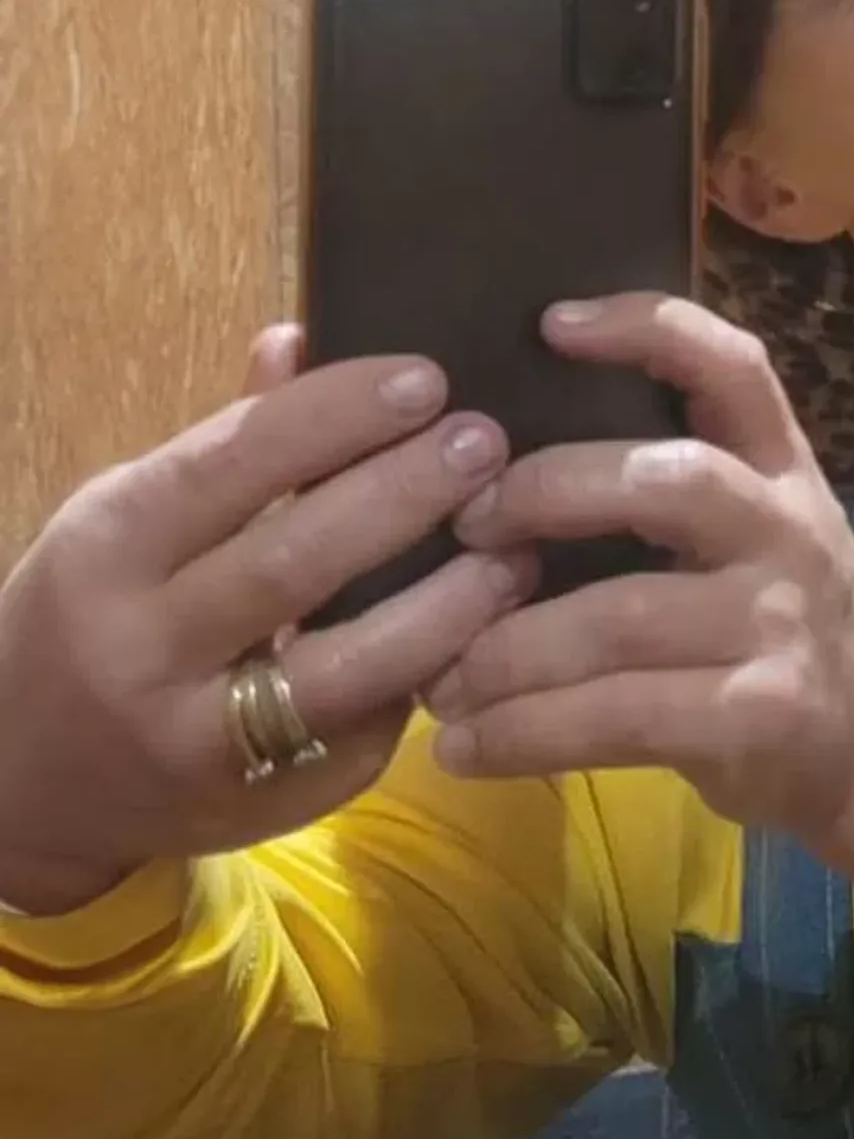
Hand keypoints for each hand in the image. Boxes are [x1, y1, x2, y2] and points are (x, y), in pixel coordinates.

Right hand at [0, 327, 521, 913]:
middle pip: (295, 562)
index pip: (229, 465)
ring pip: (349, 666)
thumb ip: (225, 445)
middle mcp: (145, 646)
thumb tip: (303, 338)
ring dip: (450, 604)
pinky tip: (494, 634)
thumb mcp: (131, 523)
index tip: (427, 379)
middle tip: (488, 445)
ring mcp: (206, 736)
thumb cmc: (100, 617)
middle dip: (404, 496)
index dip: (334, 418)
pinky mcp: (272, 800)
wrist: (32, 784)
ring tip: (519, 549)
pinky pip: (370, 729)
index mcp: (108, 549)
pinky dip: (434, 676)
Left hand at [425, 295, 853, 861]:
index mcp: (779, 471)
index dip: (648, 328)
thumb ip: (664, 493)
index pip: (733, 368)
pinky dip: (525, 733)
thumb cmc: (782, 626)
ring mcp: (780, 625)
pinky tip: (466, 748)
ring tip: (438, 677)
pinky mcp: (762, 714)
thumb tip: (477, 466)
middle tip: (460, 528)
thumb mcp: (755, 536)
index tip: (550, 324)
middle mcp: (787, 533)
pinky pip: (620, 717)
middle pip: (667, 481)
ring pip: (622, 616)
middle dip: (543, 493)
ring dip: (506, 648)